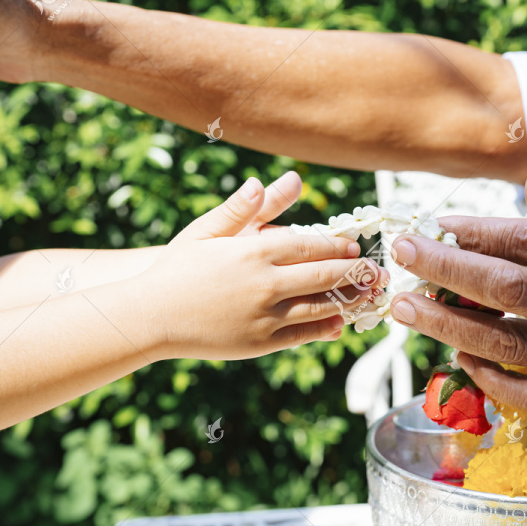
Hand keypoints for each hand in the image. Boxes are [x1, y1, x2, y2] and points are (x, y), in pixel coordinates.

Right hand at [138, 177, 386, 360]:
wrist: (149, 316)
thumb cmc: (177, 269)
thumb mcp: (206, 231)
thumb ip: (242, 208)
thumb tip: (267, 181)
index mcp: (253, 251)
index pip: (310, 245)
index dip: (338, 246)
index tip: (355, 246)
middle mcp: (264, 284)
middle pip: (324, 275)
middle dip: (356, 272)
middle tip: (377, 270)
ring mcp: (263, 317)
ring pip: (320, 307)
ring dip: (351, 300)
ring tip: (371, 295)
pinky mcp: (259, 344)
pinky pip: (302, 335)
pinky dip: (326, 328)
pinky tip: (340, 321)